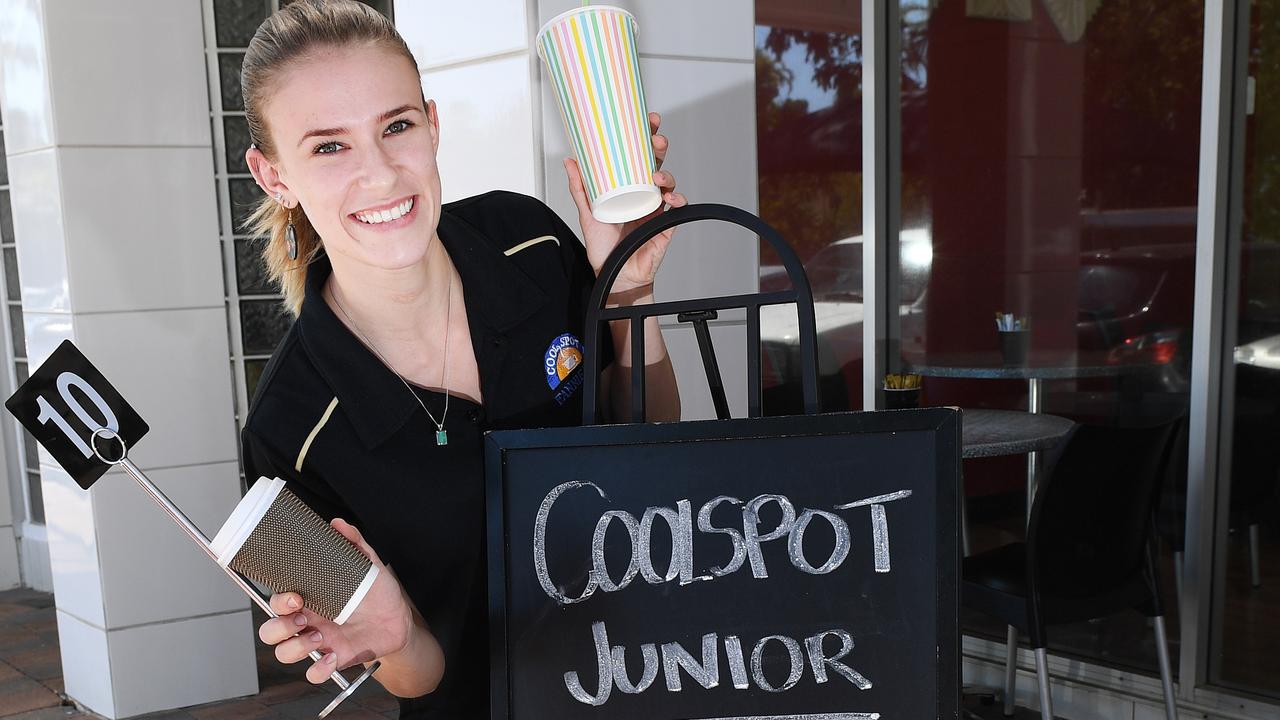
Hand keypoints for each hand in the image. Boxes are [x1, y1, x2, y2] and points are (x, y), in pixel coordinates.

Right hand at [257, 519, 415, 682]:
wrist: (399, 620)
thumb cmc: (377, 592)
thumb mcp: (367, 565)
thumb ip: (353, 544)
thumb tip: (338, 524)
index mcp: (310, 600)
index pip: (277, 602)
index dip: (277, 601)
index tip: (295, 596)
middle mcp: (308, 622)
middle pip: (270, 631)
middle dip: (277, 627)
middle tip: (302, 618)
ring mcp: (319, 643)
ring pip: (284, 653)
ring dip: (295, 648)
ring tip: (321, 638)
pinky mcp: (334, 659)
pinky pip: (313, 673)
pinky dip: (319, 670)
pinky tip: (334, 658)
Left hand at [564, 111, 688, 292]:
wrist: (615, 276)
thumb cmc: (604, 247)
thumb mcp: (588, 213)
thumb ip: (580, 188)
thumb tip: (569, 160)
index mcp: (629, 188)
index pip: (639, 157)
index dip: (646, 137)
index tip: (647, 120)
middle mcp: (644, 194)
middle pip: (657, 163)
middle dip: (660, 147)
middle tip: (655, 140)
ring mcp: (657, 208)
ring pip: (669, 182)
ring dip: (667, 174)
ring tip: (657, 176)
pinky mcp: (666, 224)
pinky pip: (678, 208)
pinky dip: (678, 199)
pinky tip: (671, 198)